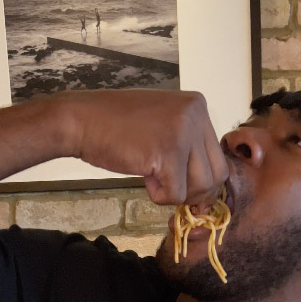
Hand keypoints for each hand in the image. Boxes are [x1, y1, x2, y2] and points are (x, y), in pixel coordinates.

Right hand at [67, 89, 227, 205]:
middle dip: (197, 193)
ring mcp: (183, 132)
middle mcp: (196, 114)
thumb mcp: (164, 126)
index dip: (203, 180)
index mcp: (198, 105)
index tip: (184, 187)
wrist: (81, 121)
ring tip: (153, 179)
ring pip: (201, 187)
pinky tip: (144, 177)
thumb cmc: (117, 127)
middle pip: (217, 174)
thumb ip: (188, 148)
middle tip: (172, 191)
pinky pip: (177, 194)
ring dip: (177, 194)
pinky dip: (159, 196)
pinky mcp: (168, 153)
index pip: (218, 156)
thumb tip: (209, 190)